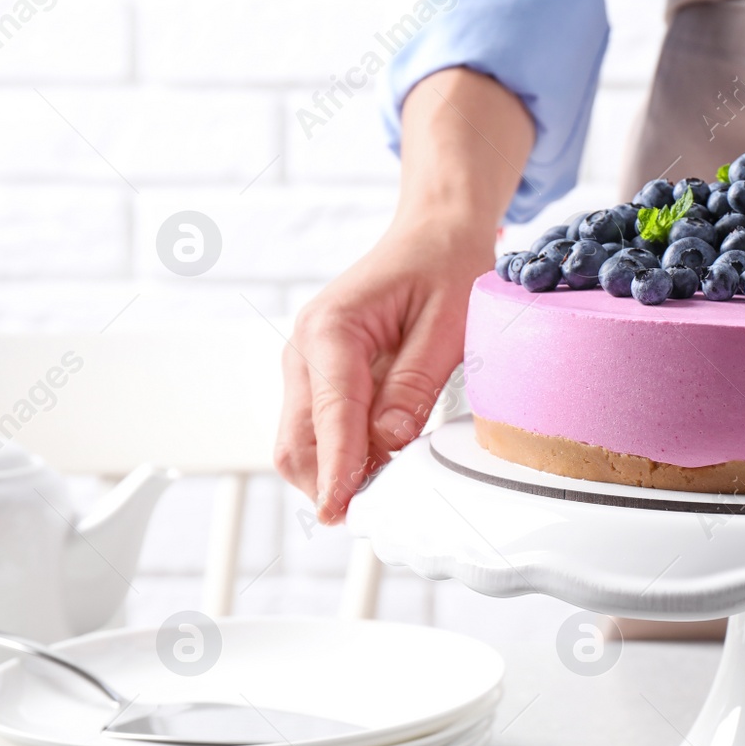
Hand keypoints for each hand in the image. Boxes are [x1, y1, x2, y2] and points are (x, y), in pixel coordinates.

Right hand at [274, 68, 531, 522]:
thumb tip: (387, 441)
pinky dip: (340, 453)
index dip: (336, 470)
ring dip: (333, 472)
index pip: (329, 417)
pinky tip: (378, 464)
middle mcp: (304, 346)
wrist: (436, 230)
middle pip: (297, 440)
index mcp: (331, 330)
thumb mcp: (448, 325)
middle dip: (327, 482)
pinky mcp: (320, 374)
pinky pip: (319, 427)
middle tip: (375, 515)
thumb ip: (414, 384)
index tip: (339, 511)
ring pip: (301, 440)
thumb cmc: (446, 266)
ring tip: (385, 491)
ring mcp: (306, 362)